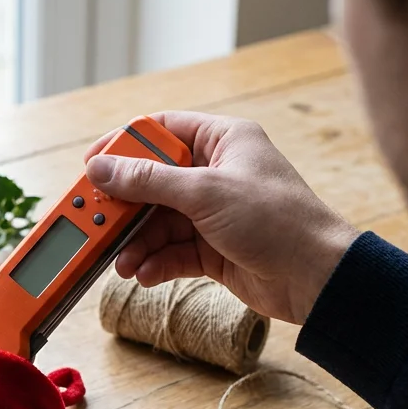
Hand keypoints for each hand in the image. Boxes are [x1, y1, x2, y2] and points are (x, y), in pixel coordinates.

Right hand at [86, 112, 359, 323]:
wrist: (316, 277)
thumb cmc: (277, 221)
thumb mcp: (205, 193)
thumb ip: (148, 181)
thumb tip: (101, 169)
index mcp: (221, 140)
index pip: (159, 131)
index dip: (122, 147)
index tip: (91, 167)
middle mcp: (216, 173)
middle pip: (152, 182)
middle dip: (124, 206)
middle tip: (95, 222)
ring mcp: (214, 213)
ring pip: (158, 222)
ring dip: (136, 242)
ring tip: (120, 262)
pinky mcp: (214, 249)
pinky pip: (172, 251)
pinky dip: (155, 262)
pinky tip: (144, 273)